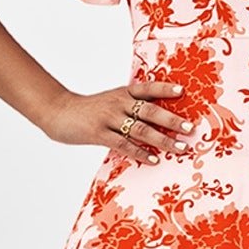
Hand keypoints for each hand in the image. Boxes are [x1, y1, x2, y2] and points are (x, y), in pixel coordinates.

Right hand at [43, 78, 195, 163]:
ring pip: (140, 129)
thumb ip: (130, 107)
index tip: (183, 92)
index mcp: (123, 93)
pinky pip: (124, 144)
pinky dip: (140, 152)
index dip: (165, 89)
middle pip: (149, 110)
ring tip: (180, 148)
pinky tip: (153, 159)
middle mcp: (118, 103)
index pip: (148, 88)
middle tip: (190, 129)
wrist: (59, 111)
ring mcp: (109, 118)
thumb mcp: (111, 101)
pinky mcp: (99, 133)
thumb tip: (157, 119)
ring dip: (163, 139)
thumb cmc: (89, 110)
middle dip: (172, 120)